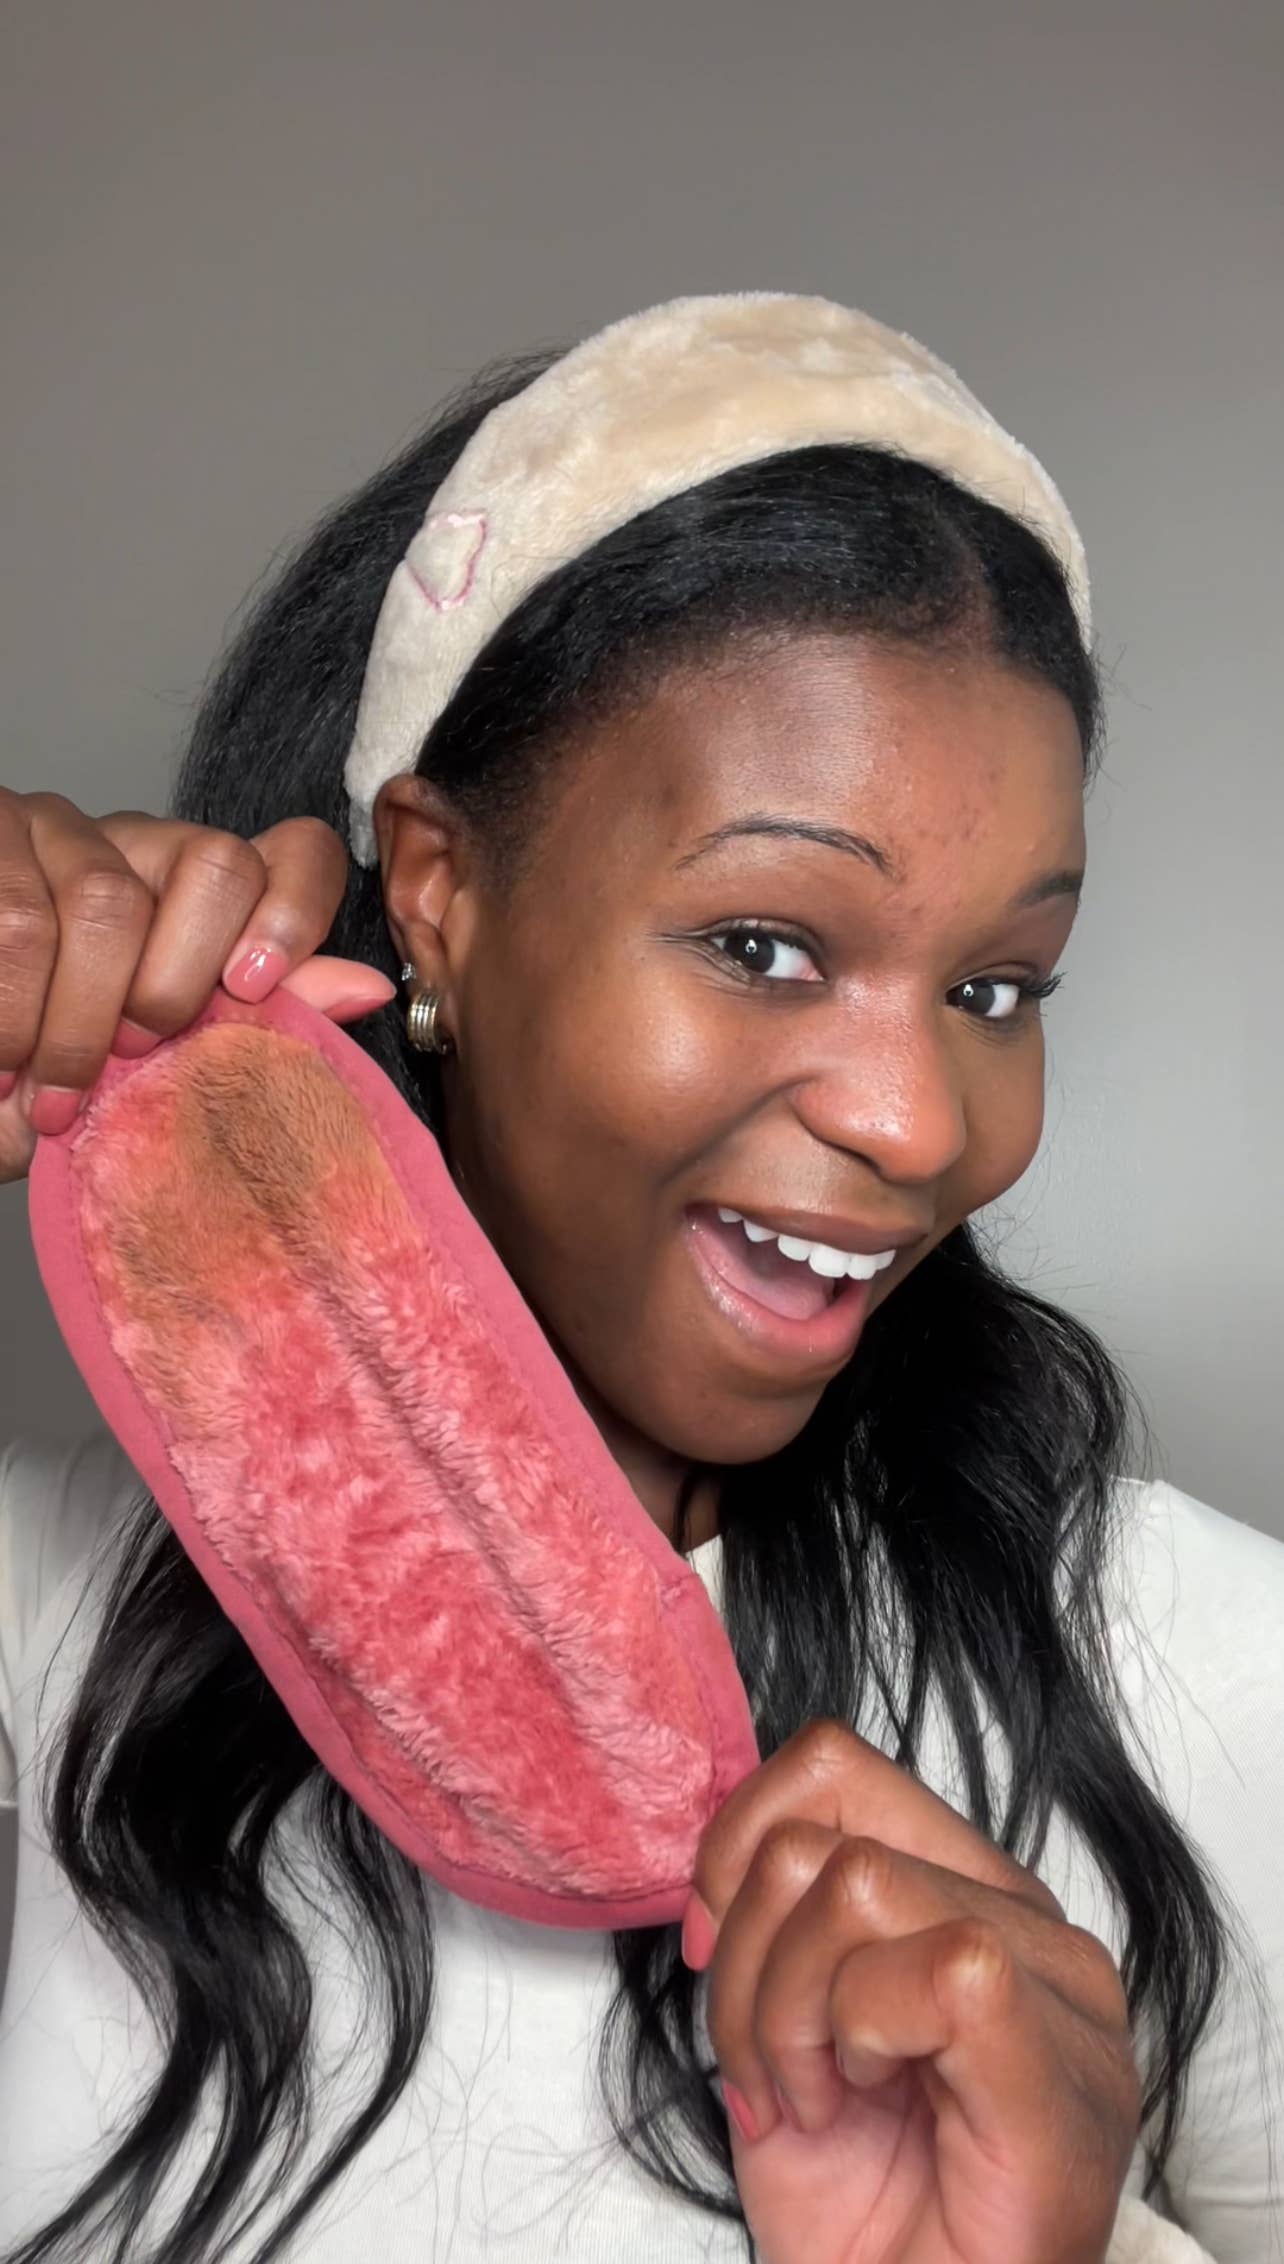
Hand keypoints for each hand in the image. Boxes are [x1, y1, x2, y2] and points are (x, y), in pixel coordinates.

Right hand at [0, 790, 395, 1185]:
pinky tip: (1, 1067)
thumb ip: (251, 1029)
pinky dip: (13, 1016)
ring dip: (77, 1026)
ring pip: (108, 903)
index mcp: (200, 894)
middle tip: (130, 1059)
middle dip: (179, 986)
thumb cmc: (41, 1082)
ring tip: (47, 1095)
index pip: (293, 852)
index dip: (295, 911)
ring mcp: (52, 829)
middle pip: (216, 867)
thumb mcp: (151, 1076)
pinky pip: (18, 919)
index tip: (253, 988)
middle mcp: (137, 844)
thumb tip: (367, 988)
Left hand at [683, 1720, 1141, 2263]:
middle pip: (823, 1828)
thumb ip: (771, 1918)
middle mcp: (1023, 1918)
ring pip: (854, 1885)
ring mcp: (1058, 1987)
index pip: (831, 1765)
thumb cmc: (865, 2211)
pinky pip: (940, 1967)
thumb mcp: (785, 2027)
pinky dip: (854, 2036)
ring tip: (817, 2099)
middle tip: (770, 2066)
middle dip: (745, 1957)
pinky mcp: (1062, 2061)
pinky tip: (860, 2104)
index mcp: (966, 1890)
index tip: (709, 1948)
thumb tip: (715, 1864)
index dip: (736, 1846)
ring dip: (786, 2013)